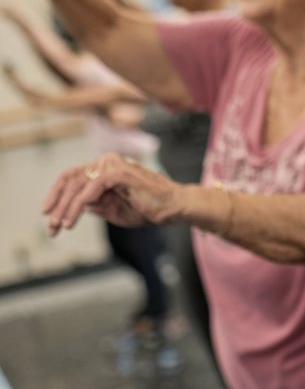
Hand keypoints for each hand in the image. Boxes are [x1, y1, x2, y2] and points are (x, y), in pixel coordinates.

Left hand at [43, 153, 182, 231]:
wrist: (173, 208)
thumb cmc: (148, 208)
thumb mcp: (112, 209)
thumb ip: (94, 204)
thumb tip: (74, 206)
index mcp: (105, 168)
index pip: (72, 176)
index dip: (56, 194)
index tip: (48, 214)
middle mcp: (106, 161)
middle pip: (70, 180)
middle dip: (57, 205)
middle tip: (51, 227)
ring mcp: (112, 164)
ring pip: (77, 186)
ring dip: (64, 208)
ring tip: (60, 227)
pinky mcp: (118, 172)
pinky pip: (90, 190)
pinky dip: (77, 206)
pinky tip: (72, 220)